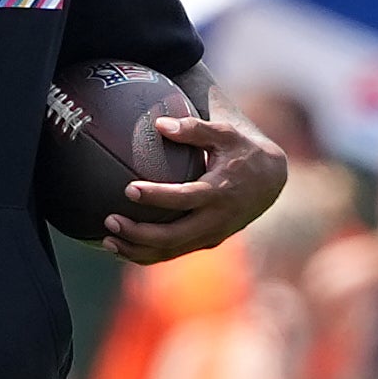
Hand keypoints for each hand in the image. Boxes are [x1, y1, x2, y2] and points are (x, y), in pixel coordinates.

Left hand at [107, 112, 286, 263]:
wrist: (271, 181)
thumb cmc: (242, 149)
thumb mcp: (225, 132)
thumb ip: (194, 128)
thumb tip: (160, 124)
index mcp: (220, 192)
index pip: (184, 199)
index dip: (156, 196)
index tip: (128, 188)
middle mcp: (216, 220)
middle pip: (173, 237)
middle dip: (138, 234)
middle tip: (109, 221)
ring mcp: (212, 235)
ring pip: (171, 251)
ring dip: (137, 250)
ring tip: (106, 240)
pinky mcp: (207, 242)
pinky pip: (174, 252)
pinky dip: (148, 253)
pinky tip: (122, 246)